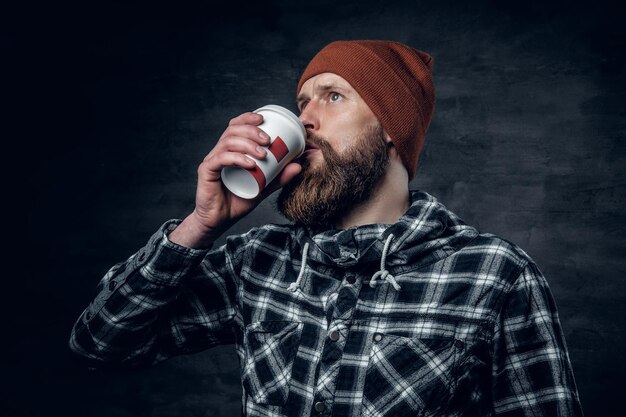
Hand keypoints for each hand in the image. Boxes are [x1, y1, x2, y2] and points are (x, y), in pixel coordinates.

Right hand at [170, 112, 301, 247]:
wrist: (220, 220)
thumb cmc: (238, 201)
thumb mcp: (264, 187)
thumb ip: (279, 177)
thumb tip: (299, 165)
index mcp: (231, 150)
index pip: (236, 126)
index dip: (248, 117)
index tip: (264, 118)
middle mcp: (220, 151)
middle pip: (233, 130)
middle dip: (252, 130)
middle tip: (268, 140)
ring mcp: (212, 160)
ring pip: (228, 142)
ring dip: (247, 144)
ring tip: (263, 154)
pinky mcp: (206, 171)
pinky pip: (220, 159)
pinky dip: (237, 158)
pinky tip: (249, 163)